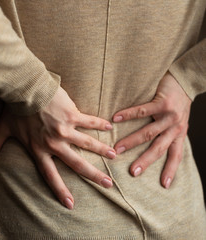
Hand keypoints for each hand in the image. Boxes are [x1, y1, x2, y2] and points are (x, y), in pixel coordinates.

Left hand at [0, 87, 115, 208]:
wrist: (24, 90)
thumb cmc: (14, 110)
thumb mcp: (3, 129)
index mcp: (39, 149)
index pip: (50, 175)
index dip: (60, 190)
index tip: (70, 204)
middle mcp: (53, 143)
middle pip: (76, 163)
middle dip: (93, 175)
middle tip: (107, 184)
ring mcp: (65, 129)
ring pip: (88, 143)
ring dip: (102, 150)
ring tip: (114, 156)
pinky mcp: (72, 115)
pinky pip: (89, 121)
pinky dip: (99, 124)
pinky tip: (109, 127)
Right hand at [112, 72, 191, 188]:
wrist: (184, 79)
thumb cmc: (177, 100)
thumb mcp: (177, 120)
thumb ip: (166, 132)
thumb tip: (150, 145)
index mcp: (179, 133)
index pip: (176, 155)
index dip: (171, 170)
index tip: (163, 185)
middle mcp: (176, 127)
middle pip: (159, 148)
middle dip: (145, 161)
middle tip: (133, 172)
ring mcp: (169, 115)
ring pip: (149, 132)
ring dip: (132, 141)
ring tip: (117, 149)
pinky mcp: (162, 102)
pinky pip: (143, 110)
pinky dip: (128, 115)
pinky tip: (115, 118)